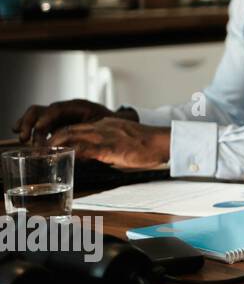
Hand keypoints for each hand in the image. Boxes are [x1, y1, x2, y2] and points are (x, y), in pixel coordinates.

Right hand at [15, 98, 124, 142]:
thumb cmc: (112, 126)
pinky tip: (24, 139)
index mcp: (78, 107)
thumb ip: (90, 140)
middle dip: (30, 123)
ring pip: (36, 116)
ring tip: (23, 139)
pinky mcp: (56, 125)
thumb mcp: (103, 131)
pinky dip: (30, 130)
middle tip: (25, 139)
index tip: (39, 130)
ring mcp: (58, 116)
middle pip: (40, 111)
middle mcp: (65, 110)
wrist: (118, 124)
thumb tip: (76, 153)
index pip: (56, 109)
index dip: (45, 119)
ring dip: (27, 126)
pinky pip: (39, 125)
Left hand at [48, 118, 170, 169]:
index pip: (74, 127)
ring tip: (44, 155)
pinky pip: (88, 148)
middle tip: (39, 152)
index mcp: (105, 125)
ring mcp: (107, 136)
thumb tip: (86, 158)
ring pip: (74, 136)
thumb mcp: (121, 141)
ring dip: (56, 146)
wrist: (163, 141)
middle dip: (50, 140)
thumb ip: (103, 146)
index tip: (47, 146)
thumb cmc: (147, 145)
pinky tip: (66, 157)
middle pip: (68, 129)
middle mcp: (102, 127)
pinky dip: (74, 152)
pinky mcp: (113, 147)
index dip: (57, 136)